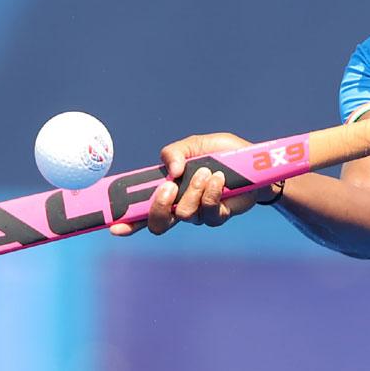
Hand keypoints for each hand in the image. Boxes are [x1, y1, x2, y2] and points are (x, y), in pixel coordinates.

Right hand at [108, 132, 269, 236]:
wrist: (255, 162)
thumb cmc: (222, 153)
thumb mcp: (194, 145)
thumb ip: (174, 152)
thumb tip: (171, 171)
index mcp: (167, 189)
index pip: (140, 210)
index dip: (126, 221)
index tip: (114, 226)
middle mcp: (179, 205)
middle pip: (157, 224)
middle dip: (159, 207)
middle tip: (169, 187)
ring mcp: (198, 213)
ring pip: (184, 215)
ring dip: (193, 190)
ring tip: (207, 171)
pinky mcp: (218, 216)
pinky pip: (208, 213)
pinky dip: (212, 193)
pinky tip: (219, 178)